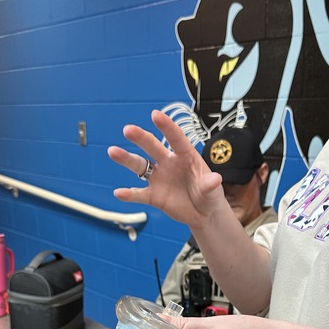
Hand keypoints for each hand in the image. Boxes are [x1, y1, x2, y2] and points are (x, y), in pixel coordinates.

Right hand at [107, 109, 225, 228]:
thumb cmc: (209, 195)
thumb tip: (215, 180)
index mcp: (186, 156)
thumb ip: (210, 185)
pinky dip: (129, 194)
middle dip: (141, 138)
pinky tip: (119, 193)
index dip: (166, 127)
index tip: (155, 114)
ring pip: (140, 166)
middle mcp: (168, 163)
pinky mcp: (153, 196)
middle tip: (128, 129)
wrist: (203, 213)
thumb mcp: (213, 191)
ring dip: (126, 159)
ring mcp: (159, 178)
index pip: (176, 138)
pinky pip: (139, 194)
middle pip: (152, 147)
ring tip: (113, 151)